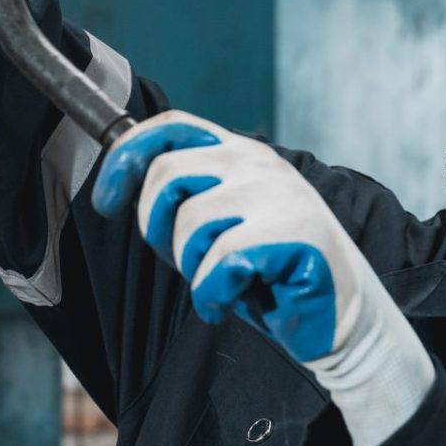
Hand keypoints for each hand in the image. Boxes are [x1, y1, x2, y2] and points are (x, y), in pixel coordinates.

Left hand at [92, 111, 435, 445]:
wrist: (340, 316)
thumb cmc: (274, 274)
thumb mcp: (226, 222)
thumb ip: (191, 196)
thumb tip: (126, 181)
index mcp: (242, 154)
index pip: (172, 128)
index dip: (127, 156)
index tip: (105, 199)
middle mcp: (260, 165)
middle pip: (167, 174)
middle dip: (156, 227)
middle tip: (184, 260)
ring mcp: (278, 196)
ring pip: (189, 224)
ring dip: (192, 267)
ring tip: (222, 280)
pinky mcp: (291, 234)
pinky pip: (218, 264)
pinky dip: (212, 295)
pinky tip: (229, 302)